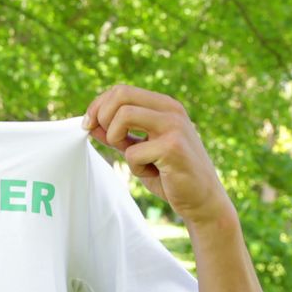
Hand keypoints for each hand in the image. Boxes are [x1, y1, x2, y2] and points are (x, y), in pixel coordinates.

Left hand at [83, 85, 232, 225]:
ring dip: (116, 139)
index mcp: (164, 105)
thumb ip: (117, 135)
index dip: (98, 106)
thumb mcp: (139, 150)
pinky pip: (133, 152)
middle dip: (102, 117)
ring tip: (133, 157)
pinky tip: (154, 173)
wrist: (202, 200)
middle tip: (107, 140)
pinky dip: (135, 168)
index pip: (121, 90)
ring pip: (124, 115)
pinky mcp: (173, 147)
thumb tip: (89, 124)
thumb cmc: (169, 174)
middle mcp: (171, 110)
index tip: (88, 125)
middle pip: (120, 95)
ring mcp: (174, 126)